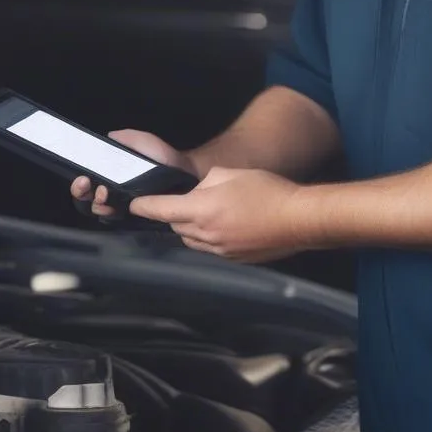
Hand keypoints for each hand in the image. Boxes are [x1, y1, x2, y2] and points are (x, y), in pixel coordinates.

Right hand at [70, 130, 195, 219]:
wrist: (185, 173)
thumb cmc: (163, 158)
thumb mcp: (143, 142)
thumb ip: (126, 138)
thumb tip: (109, 136)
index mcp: (111, 175)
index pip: (87, 183)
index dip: (80, 183)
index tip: (83, 177)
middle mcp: (113, 191)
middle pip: (87, 198)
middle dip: (82, 193)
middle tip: (87, 184)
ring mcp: (123, 205)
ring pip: (99, 210)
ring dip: (95, 203)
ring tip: (103, 193)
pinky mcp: (135, 216)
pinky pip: (117, 219)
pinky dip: (111, 213)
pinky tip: (113, 205)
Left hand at [128, 167, 307, 262]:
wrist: (298, 219)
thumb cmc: (268, 191)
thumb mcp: (231, 173)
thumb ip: (206, 181)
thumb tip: (197, 190)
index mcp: (203, 209)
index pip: (162, 210)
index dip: (144, 206)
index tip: (133, 204)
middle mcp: (207, 234)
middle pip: (175, 226)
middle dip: (172, 214)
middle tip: (180, 202)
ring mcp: (220, 250)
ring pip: (191, 240)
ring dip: (190, 228)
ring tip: (205, 214)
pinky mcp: (233, 258)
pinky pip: (209, 249)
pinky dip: (208, 238)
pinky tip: (224, 226)